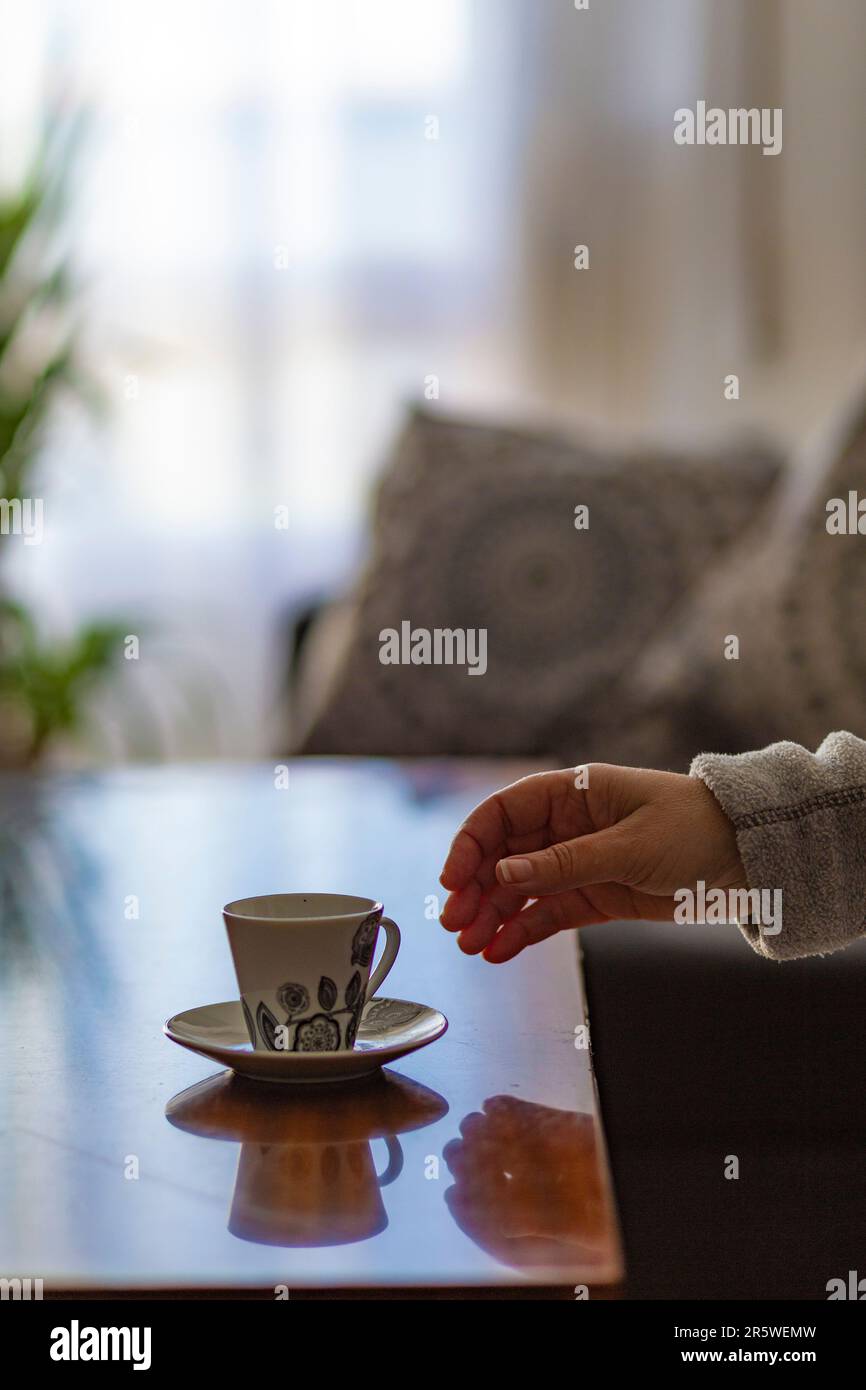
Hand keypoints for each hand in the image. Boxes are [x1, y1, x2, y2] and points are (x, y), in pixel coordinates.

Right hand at [439, 763, 745, 961]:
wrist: (750, 859)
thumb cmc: (695, 830)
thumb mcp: (629, 846)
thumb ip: (564, 863)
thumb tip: (502, 875)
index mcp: (574, 792)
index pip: (504, 813)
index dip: (472, 843)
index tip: (453, 879)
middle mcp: (568, 826)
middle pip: (504, 855)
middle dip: (475, 888)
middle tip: (455, 923)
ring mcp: (579, 863)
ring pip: (520, 889)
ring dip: (492, 915)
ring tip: (469, 945)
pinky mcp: (596, 897)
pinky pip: (547, 914)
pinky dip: (522, 932)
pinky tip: (498, 951)